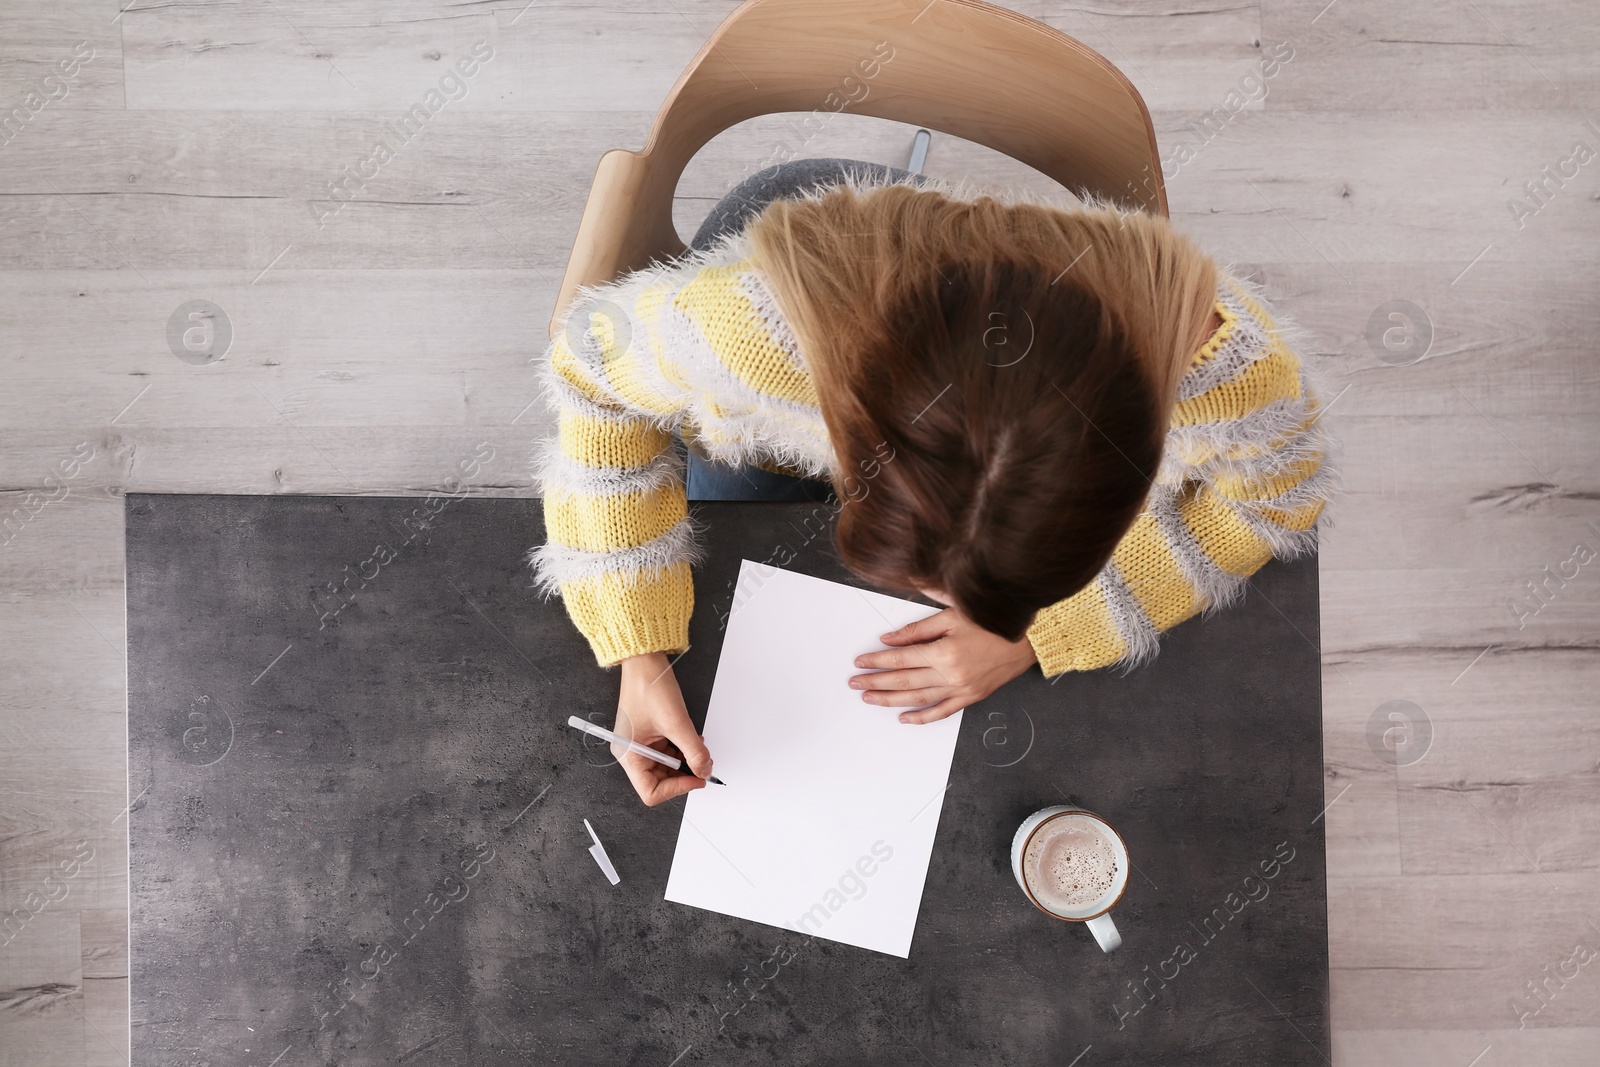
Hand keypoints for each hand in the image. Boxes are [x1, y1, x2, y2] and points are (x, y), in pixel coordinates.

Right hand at [615, 652, 712, 805]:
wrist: (644, 661)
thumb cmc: (649, 687)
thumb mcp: (677, 723)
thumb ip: (694, 751)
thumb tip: (705, 770)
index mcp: (628, 755)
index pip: (651, 792)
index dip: (676, 789)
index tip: (697, 778)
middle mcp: (631, 753)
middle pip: (658, 782)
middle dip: (683, 775)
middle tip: (703, 765)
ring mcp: (639, 744)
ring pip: (665, 768)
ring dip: (684, 761)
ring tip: (698, 748)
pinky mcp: (648, 735)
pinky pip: (667, 752)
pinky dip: (681, 750)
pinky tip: (692, 740)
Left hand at [849, 608, 1037, 723]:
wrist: (1028, 638)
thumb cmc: (991, 621)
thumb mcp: (952, 615)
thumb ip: (918, 629)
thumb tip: (889, 640)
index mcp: (944, 651)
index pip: (900, 659)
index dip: (876, 661)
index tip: (860, 661)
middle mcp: (951, 674)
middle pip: (904, 681)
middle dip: (876, 682)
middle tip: (855, 683)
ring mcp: (961, 689)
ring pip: (918, 699)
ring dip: (890, 700)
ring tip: (870, 698)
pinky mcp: (971, 697)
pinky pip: (941, 712)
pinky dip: (921, 717)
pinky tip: (903, 718)